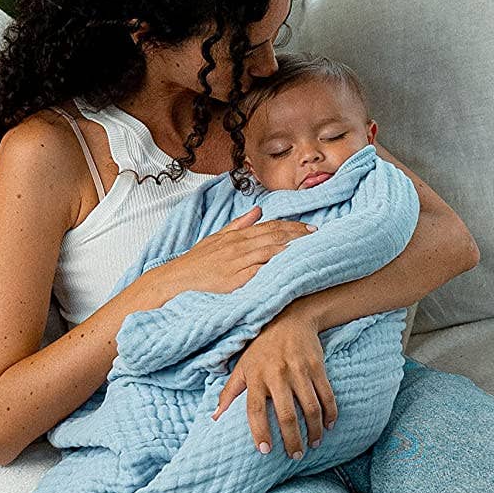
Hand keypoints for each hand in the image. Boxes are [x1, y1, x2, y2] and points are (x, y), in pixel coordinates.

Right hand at [160, 205, 315, 297]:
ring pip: (270, 251)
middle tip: (318, 236)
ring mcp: (237, 263)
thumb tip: (257, 211)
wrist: (175, 281)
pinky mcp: (236, 280)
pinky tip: (290, 267)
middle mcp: (239, 246)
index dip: (292, 226)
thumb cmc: (196, 263)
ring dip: (292, 248)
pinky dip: (276, 268)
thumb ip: (238, 225)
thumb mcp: (216, 239)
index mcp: (236, 236)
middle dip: (298, 235)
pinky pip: (260, 271)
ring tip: (311, 248)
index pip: (270, 227)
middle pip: (274, 236)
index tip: (310, 228)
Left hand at [211, 304, 337, 457]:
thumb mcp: (242, 366)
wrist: (289, 318)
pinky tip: (329, 425)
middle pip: (287, 415)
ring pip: (311, 408)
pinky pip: (326, 395)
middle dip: (293, 440)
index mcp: (256, 376)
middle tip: (296, 455)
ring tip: (314, 444)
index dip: (260, 432)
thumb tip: (215, 417)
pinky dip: (330, 413)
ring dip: (314, 430)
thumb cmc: (262, 347)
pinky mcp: (317, 366)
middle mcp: (277, 374)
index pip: (255, 410)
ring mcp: (299, 370)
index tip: (265, 451)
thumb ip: (229, 392)